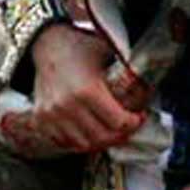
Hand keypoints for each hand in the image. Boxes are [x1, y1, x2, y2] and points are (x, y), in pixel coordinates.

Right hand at [30, 24, 144, 152]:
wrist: (48, 44)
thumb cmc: (81, 47)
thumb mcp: (108, 53)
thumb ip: (128, 72)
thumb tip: (149, 89)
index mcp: (87, 90)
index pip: (117, 122)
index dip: (133, 123)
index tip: (139, 117)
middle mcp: (67, 106)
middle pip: (101, 138)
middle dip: (120, 135)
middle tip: (128, 128)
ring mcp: (51, 115)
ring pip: (83, 145)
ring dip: (100, 142)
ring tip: (110, 132)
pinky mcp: (41, 119)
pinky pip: (64, 142)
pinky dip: (79, 142)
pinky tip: (90, 132)